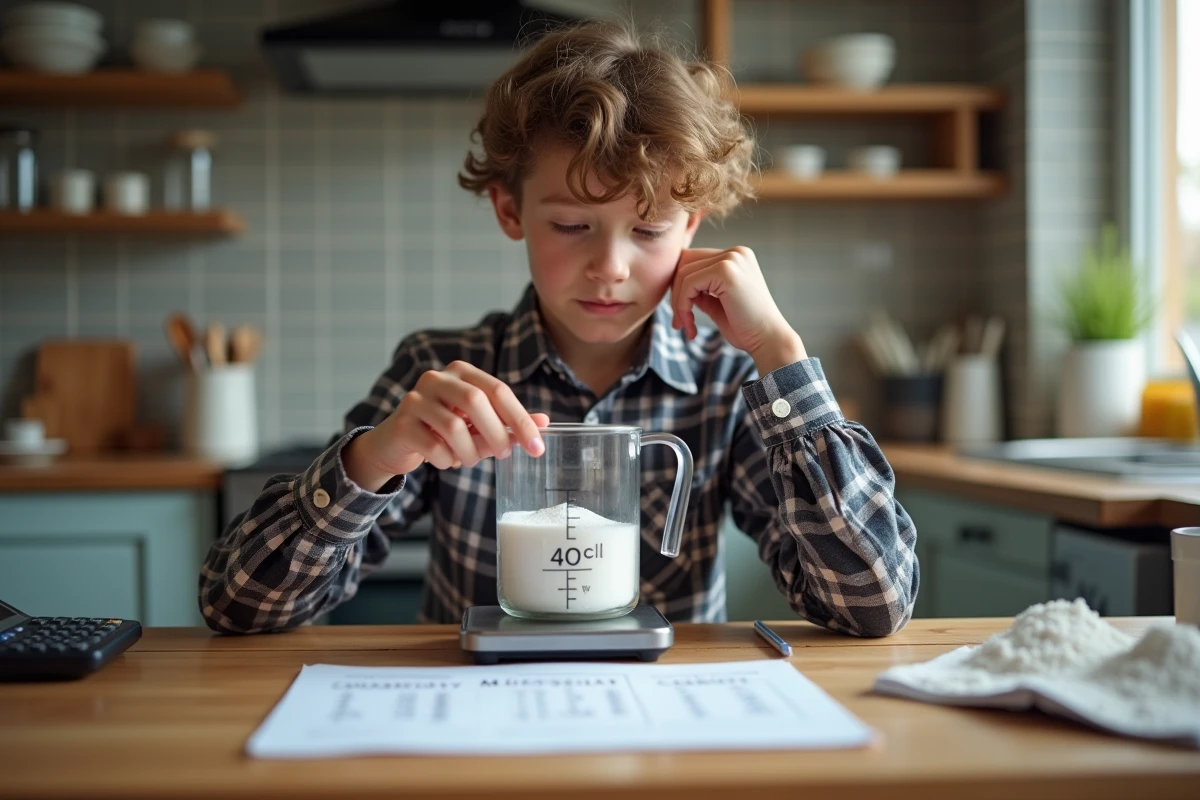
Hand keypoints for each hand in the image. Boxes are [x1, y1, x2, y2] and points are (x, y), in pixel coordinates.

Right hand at [343, 361, 548, 491]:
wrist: (396, 444)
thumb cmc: (442, 432)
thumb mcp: (478, 427)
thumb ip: (508, 423)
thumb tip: (544, 423)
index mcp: (461, 372)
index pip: (498, 390)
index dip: (521, 419)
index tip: (538, 447)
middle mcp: (436, 378)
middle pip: (476, 401)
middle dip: (497, 433)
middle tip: (504, 454)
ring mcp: (415, 398)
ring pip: (454, 427)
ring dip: (469, 452)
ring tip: (467, 460)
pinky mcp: (402, 423)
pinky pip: (433, 446)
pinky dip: (446, 460)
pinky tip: (445, 460)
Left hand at [671, 246, 806, 373]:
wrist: (769, 341)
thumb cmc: (747, 328)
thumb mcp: (718, 304)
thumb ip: (701, 292)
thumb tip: (677, 286)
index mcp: (737, 257)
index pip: (694, 261)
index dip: (681, 287)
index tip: (682, 315)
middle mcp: (736, 252)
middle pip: (685, 263)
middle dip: (676, 294)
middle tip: (679, 323)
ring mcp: (732, 259)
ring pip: (684, 273)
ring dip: (678, 303)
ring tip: (687, 326)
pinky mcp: (726, 271)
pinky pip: (688, 283)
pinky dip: (683, 305)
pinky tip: (691, 325)